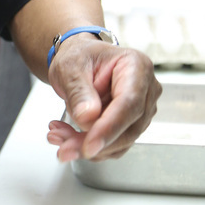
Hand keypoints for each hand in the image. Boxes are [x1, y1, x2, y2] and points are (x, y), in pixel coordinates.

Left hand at [46, 37, 159, 162]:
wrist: (79, 62)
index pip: (130, 102)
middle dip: (94, 142)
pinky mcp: (130, 126)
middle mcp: (145, 89)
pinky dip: (88, 146)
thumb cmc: (80, 57)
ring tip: (58, 135)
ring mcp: (141, 110)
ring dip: (87, 146)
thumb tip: (88, 117)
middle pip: (128, 127)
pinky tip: (67, 136)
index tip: (89, 144)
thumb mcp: (70, 67)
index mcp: (136, 65)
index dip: (110, 127)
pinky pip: (112, 146)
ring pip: (120, 141)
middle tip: (65, 147)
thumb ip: (79, 91)